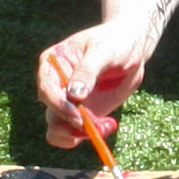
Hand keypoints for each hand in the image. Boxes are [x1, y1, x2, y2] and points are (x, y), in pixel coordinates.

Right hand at [37, 15, 161, 148]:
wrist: (131, 49)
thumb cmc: (115, 42)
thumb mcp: (104, 51)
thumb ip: (88, 71)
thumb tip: (74, 95)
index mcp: (53, 63)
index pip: (47, 89)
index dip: (61, 106)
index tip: (80, 116)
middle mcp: (55, 85)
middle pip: (52, 114)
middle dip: (74, 124)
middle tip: (99, 126)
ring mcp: (67, 102)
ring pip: (59, 129)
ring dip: (81, 134)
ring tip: (106, 126)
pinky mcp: (81, 114)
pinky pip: (73, 134)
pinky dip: (87, 136)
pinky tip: (108, 126)